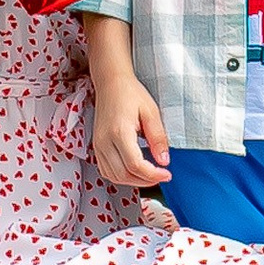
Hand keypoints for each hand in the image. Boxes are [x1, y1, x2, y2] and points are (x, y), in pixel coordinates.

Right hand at [90, 71, 172, 191]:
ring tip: (150, 175)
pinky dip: (121, 176)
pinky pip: (107, 171)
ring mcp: (98, 145)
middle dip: (145, 180)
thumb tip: (164, 162)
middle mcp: (105, 141)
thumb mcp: (151, 112)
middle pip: (123, 175)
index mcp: (119, 132)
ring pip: (114, 176)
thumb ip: (158, 138)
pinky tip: (135, 170)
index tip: (167, 174)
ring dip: (133, 181)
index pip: (135, 165)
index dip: (153, 174)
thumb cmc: (131, 94)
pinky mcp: (96, 147)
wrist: (111, 84)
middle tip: (161, 175)